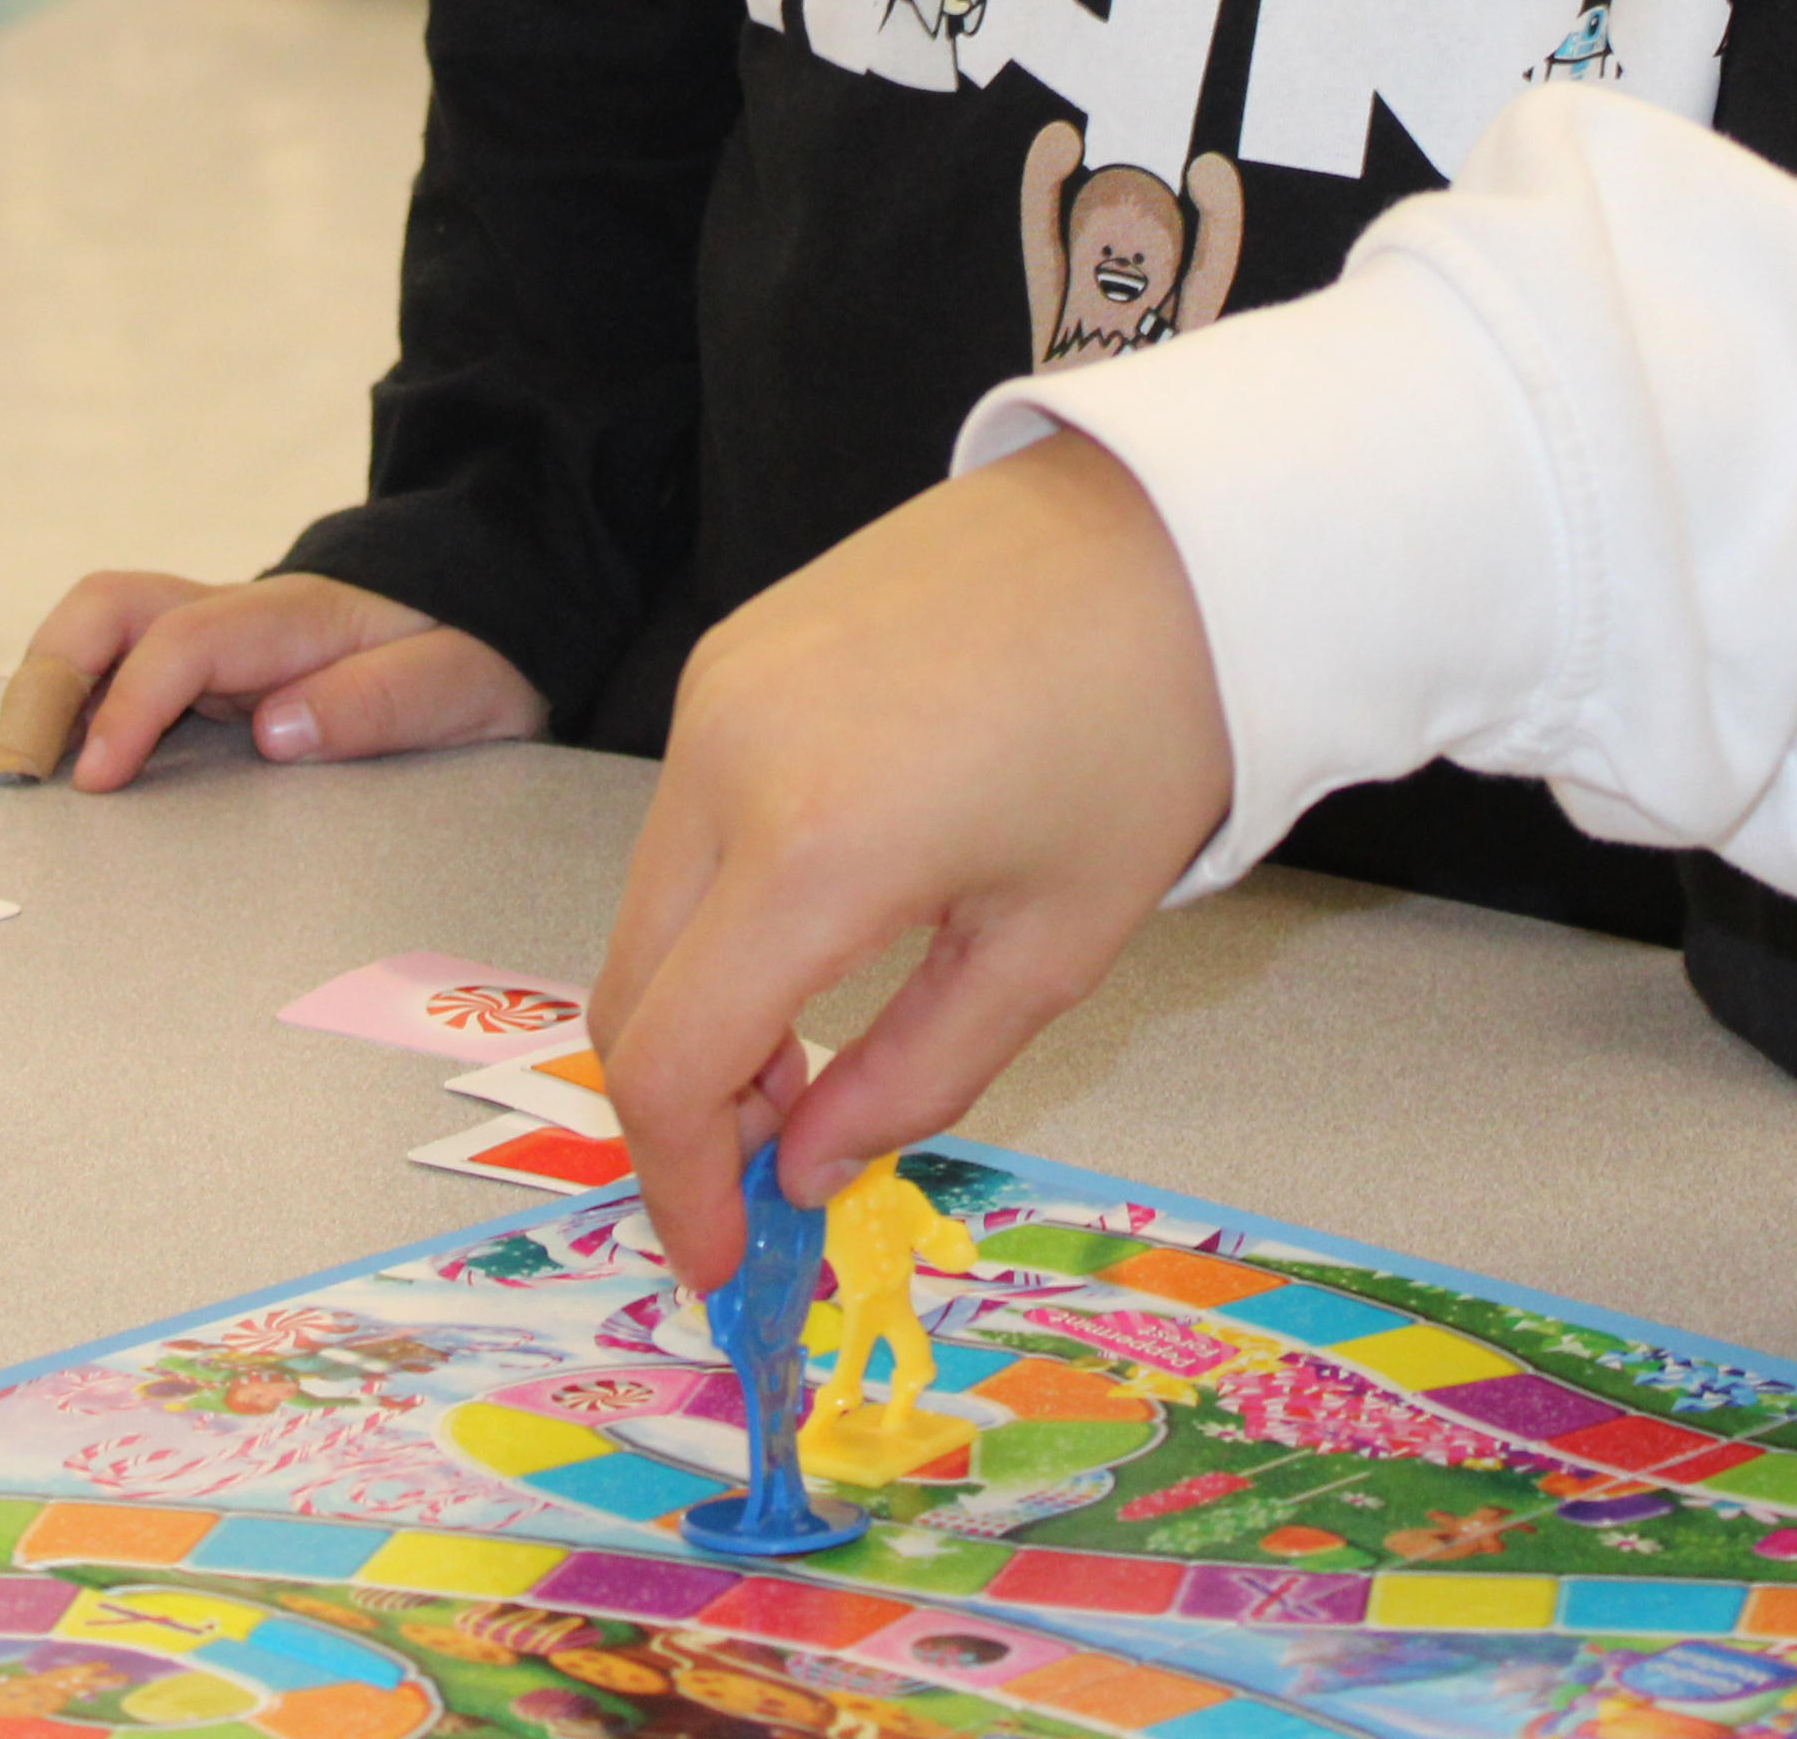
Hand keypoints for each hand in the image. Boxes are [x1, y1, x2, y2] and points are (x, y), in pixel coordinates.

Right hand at [6, 568, 535, 792]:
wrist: (494, 606)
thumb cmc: (474, 651)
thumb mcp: (464, 685)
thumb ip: (380, 705)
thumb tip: (277, 730)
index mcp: (300, 618)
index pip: (185, 640)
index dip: (128, 705)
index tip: (97, 777)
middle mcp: (243, 614)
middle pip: (109, 607)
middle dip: (46, 680)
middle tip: (18, 773)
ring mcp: (219, 636)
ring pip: (98, 629)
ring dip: (44, 689)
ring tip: (18, 775)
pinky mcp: (209, 668)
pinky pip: (116, 665)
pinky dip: (70, 704)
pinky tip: (55, 764)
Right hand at [594, 431, 1232, 1286]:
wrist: (1168, 534)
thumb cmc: (1142, 740)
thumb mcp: (1050, 949)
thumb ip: (912, 1079)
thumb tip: (804, 1171)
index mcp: (811, 852)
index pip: (668, 1063)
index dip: (678, 1186)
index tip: (723, 1261)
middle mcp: (724, 763)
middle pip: (629, 988)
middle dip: (681, 1109)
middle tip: (767, 1171)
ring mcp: (712, 694)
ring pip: (644, 904)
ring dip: (697, 1006)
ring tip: (801, 1056)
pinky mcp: (727, 652)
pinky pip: (680, 820)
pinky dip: (714, 908)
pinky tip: (807, 931)